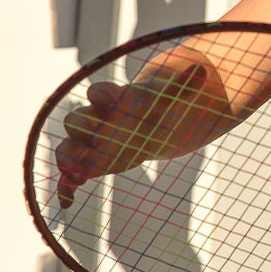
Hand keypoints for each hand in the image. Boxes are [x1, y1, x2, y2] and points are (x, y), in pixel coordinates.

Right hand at [55, 62, 213, 206]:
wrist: (144, 126)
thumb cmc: (152, 109)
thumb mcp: (166, 100)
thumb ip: (181, 87)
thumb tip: (203, 70)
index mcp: (111, 100)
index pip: (98, 92)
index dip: (102, 94)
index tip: (112, 98)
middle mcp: (93, 120)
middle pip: (74, 120)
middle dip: (83, 128)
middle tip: (99, 136)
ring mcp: (87, 143)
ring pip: (66, 148)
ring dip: (70, 158)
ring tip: (82, 172)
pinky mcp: (88, 164)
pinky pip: (68, 176)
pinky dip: (66, 188)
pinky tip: (69, 202)